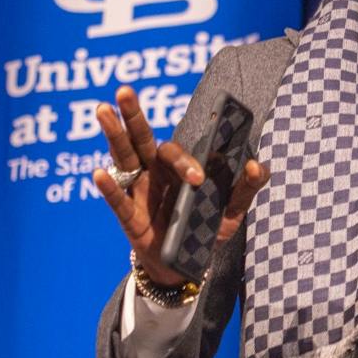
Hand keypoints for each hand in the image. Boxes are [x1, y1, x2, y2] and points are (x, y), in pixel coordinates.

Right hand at [91, 86, 269, 287]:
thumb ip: (246, 187)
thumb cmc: (206, 231)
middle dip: (133, 115)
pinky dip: (109, 187)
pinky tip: (99, 173)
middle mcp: (154, 173)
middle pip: (141, 138)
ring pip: (123, 157)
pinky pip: (117, 200)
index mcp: (177, 167)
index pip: (176, 153)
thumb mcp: (232, 211)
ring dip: (113, 135)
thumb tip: (257, 165)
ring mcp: (138, 192)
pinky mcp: (129, 218)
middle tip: (124, 90)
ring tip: (103, 110)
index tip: (198, 180)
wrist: (187, 267)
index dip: (186, 163)